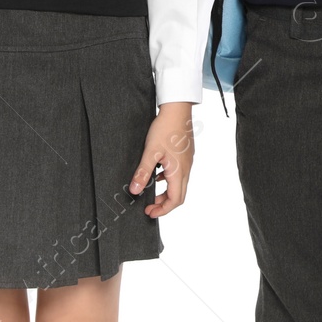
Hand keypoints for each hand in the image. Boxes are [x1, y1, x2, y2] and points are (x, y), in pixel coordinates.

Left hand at [131, 102, 194, 216]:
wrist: (178, 109)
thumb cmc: (166, 128)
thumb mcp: (150, 152)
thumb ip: (143, 173)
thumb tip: (134, 191)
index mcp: (179, 171)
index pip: (175, 200)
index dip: (163, 209)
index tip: (149, 212)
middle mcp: (186, 168)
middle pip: (179, 195)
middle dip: (164, 204)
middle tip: (149, 206)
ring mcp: (187, 161)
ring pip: (179, 184)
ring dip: (167, 192)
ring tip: (150, 190)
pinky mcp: (185, 155)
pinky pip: (179, 174)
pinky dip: (168, 180)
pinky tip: (157, 173)